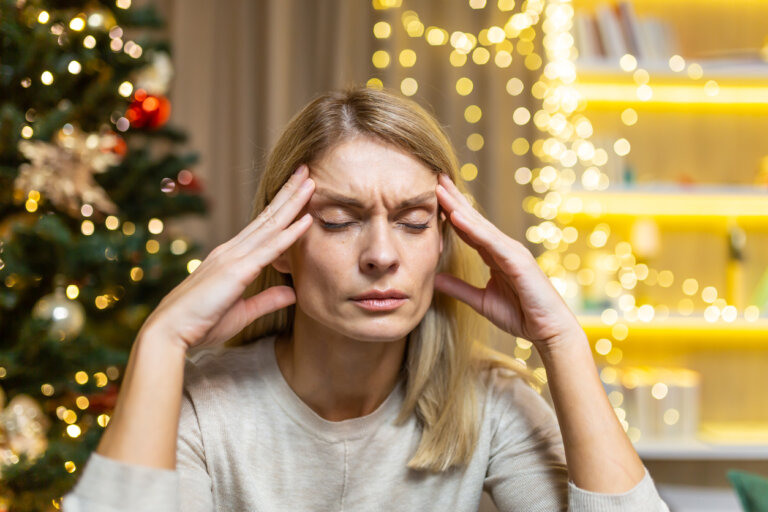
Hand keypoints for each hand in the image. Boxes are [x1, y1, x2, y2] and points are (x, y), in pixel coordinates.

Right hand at [141, 165, 314, 350]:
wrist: (170, 332)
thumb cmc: (200, 323)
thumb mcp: (242, 312)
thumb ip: (266, 300)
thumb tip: (292, 292)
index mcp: (231, 258)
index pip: (262, 228)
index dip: (281, 208)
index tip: (298, 191)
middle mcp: (232, 251)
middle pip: (268, 217)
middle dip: (289, 194)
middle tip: (306, 171)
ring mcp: (234, 258)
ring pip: (271, 225)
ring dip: (293, 203)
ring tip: (310, 181)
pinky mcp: (237, 271)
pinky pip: (270, 249)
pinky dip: (290, 234)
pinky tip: (306, 220)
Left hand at [433, 173, 583, 351]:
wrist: (550, 330)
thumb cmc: (522, 315)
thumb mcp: (482, 301)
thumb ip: (460, 289)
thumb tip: (435, 279)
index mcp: (495, 255)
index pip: (468, 229)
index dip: (450, 212)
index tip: (433, 195)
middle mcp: (503, 248)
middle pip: (473, 219)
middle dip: (453, 198)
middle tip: (435, 177)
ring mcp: (511, 251)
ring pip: (479, 225)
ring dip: (458, 206)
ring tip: (440, 188)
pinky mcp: (517, 260)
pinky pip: (490, 241)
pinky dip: (472, 228)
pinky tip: (455, 216)